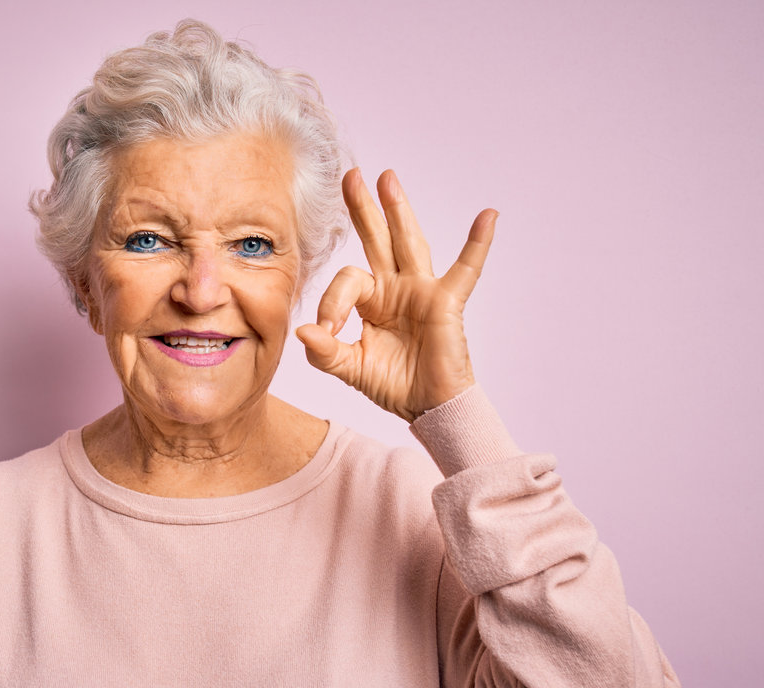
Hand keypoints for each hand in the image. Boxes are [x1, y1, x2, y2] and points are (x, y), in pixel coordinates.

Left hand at [295, 169, 496, 421]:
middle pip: (377, 240)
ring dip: (399, 211)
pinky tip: (488, 215)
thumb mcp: (350, 368)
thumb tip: (304, 332)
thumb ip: (325, 352)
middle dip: (363, 209)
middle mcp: (395, 288)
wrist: (427, 407)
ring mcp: (421, 291)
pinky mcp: (446, 302)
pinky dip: (477, 244)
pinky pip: (466, 269)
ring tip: (387, 178)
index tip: (325, 331)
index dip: (331, 302)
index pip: (346, 282)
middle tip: (350, 176)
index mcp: (371, 301)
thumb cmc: (393, 384)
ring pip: (408, 243)